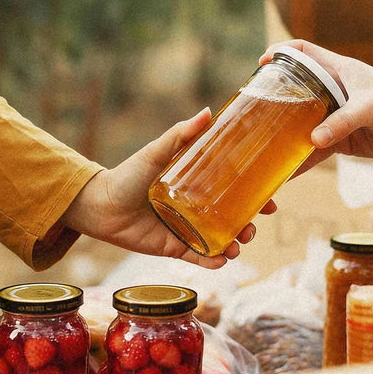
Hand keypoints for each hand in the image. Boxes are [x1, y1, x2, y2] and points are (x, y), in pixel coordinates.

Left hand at [61, 108, 275, 268]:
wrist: (100, 204)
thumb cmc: (128, 174)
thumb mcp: (157, 152)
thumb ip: (181, 134)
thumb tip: (209, 111)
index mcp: (198, 186)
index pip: (235, 193)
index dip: (256, 198)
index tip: (272, 202)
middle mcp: (196, 209)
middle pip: (232, 220)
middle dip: (249, 226)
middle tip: (253, 227)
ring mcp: (187, 229)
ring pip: (220, 241)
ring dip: (235, 246)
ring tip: (237, 247)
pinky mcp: (174, 248)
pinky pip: (198, 257)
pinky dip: (212, 262)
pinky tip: (221, 261)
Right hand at [260, 40, 372, 172]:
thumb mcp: (370, 107)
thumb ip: (342, 122)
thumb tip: (314, 140)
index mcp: (338, 70)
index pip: (303, 52)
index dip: (281, 53)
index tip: (261, 63)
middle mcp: (332, 91)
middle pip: (296, 91)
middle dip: (276, 100)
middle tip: (254, 112)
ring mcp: (335, 116)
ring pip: (303, 124)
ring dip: (286, 135)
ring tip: (263, 146)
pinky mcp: (342, 139)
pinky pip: (316, 150)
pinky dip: (303, 160)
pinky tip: (287, 173)